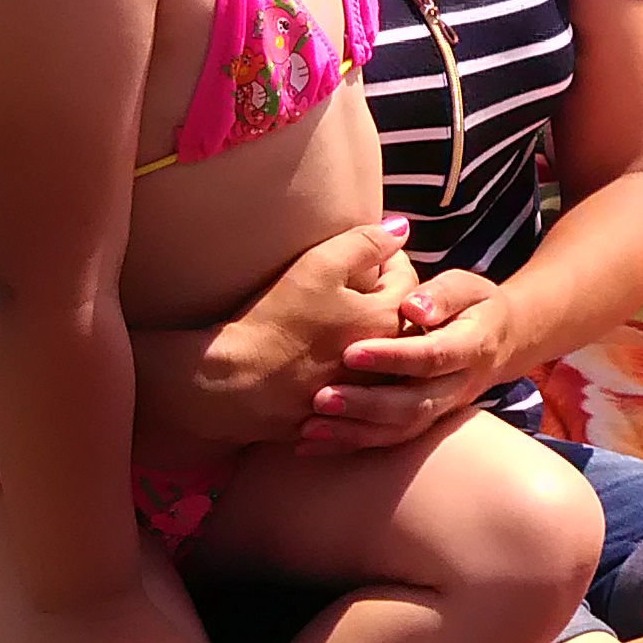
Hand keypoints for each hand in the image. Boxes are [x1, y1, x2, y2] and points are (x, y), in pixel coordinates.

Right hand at [170, 220, 423, 455]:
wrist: (235, 387)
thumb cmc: (275, 321)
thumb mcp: (318, 267)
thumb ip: (364, 243)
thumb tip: (401, 227)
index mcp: (389, 320)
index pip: (408, 279)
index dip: (391, 258)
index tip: (374, 250)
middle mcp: (389, 360)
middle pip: (403, 318)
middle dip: (388, 295)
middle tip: (364, 279)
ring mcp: (368, 391)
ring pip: (387, 354)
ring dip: (376, 331)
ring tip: (349, 315)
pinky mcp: (345, 415)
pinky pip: (365, 386)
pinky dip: (358, 366)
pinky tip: (333, 354)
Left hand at [330, 268, 530, 428]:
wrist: (498, 343)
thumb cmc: (472, 305)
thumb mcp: (467, 287)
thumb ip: (443, 294)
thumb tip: (412, 306)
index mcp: (472, 347)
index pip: (432, 357)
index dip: (393, 357)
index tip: (351, 352)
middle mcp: (458, 386)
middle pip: (415, 403)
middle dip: (367, 404)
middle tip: (322, 398)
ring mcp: (441, 410)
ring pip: (401, 429)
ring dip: (354, 431)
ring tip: (311, 426)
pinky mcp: (423, 424)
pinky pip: (388, 441)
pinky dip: (349, 444)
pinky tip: (310, 443)